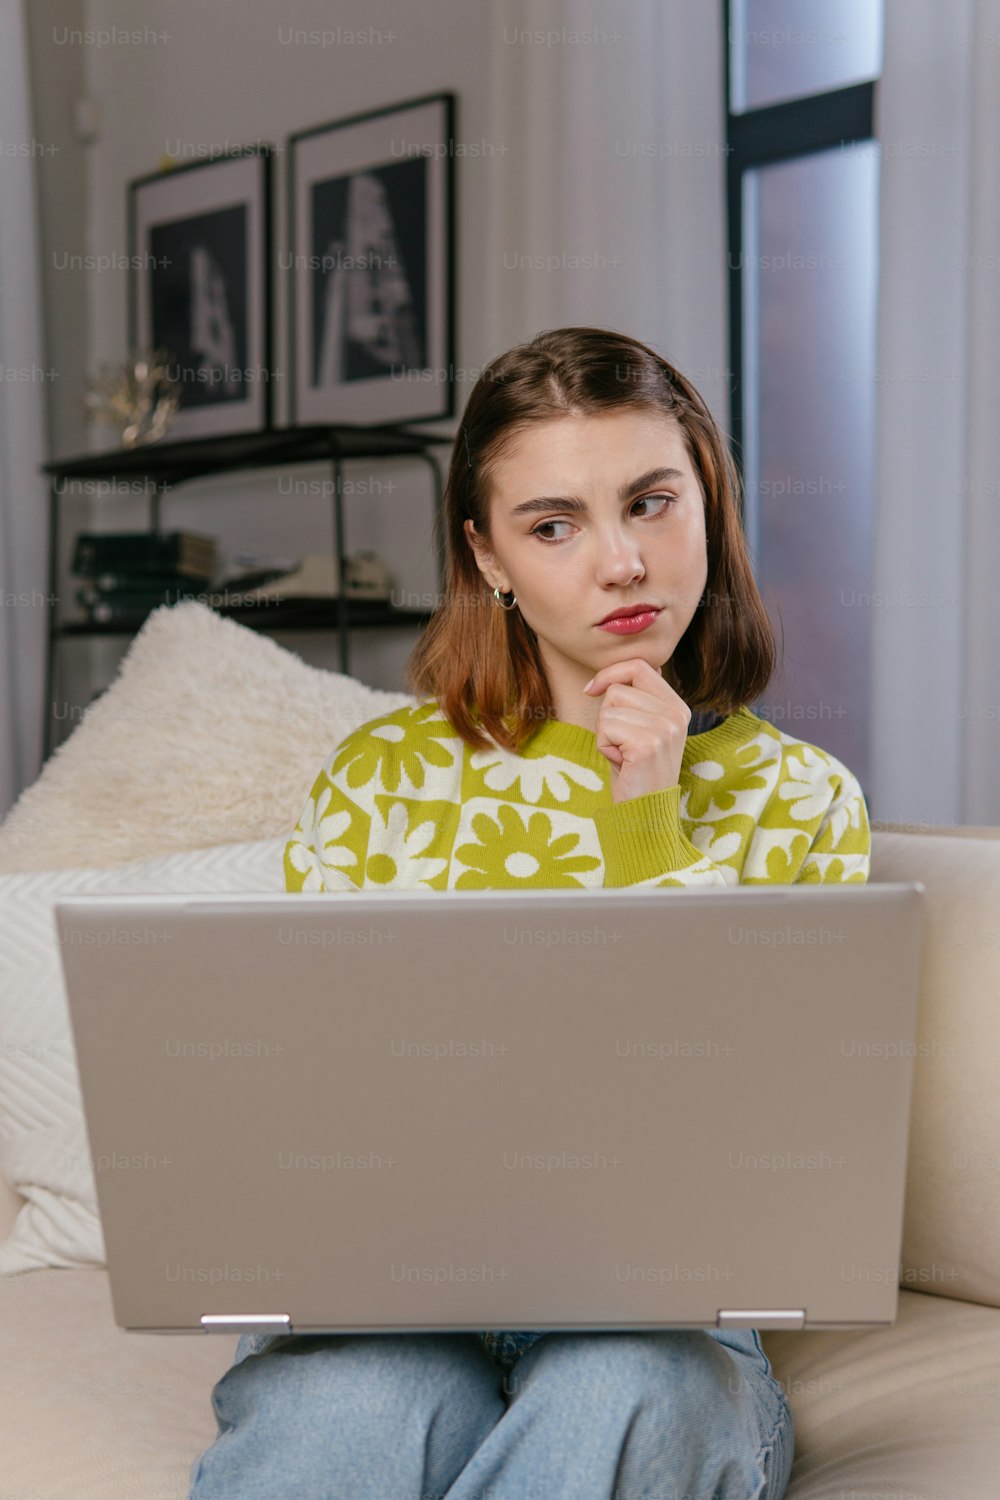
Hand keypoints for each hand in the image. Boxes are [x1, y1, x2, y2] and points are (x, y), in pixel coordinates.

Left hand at [582, 659, 691, 803]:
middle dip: (607, 715)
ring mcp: (664, 728)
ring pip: (609, 708)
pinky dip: (604, 746)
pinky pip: (605, 727)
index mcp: (677, 707)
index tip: (591, 690)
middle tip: (621, 743)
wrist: (644, 812)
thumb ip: (636, 700)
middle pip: (618, 688)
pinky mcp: (647, 744)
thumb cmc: (634, 771)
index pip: (639, 666)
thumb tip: (610, 675)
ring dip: (605, 734)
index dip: (609, 674)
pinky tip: (620, 762)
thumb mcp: (640, 729)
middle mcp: (676, 714)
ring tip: (623, 754)